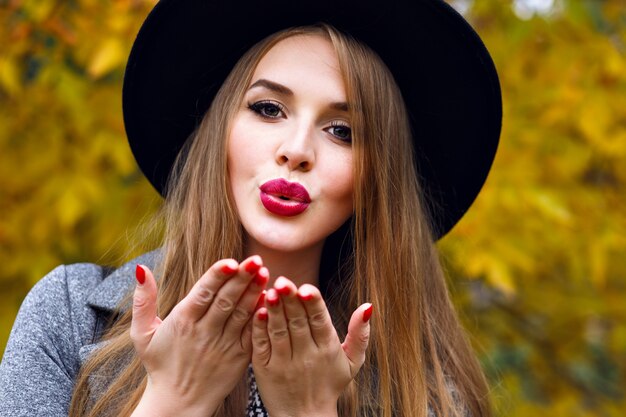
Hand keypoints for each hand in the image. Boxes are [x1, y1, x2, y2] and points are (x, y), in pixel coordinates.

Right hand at [130, 256, 267, 416]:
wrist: (178, 404)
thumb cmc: (160, 364)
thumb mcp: (142, 333)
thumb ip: (143, 300)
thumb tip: (140, 268)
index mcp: (182, 322)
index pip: (202, 293)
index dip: (217, 276)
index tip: (231, 262)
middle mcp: (204, 332)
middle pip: (226, 300)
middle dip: (242, 278)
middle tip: (256, 260)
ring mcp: (223, 345)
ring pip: (241, 314)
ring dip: (254, 292)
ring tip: (265, 273)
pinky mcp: (239, 356)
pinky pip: (252, 332)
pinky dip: (261, 316)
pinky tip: (269, 299)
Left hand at [251, 277, 371, 416]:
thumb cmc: (329, 385)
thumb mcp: (352, 362)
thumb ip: (360, 334)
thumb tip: (368, 306)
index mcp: (328, 349)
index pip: (320, 321)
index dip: (313, 304)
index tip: (306, 288)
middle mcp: (306, 356)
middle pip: (298, 323)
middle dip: (291, 301)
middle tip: (283, 280)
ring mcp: (284, 363)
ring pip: (279, 332)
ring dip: (274, 311)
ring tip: (269, 292)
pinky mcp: (265, 369)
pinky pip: (262, 345)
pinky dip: (259, 328)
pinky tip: (258, 312)